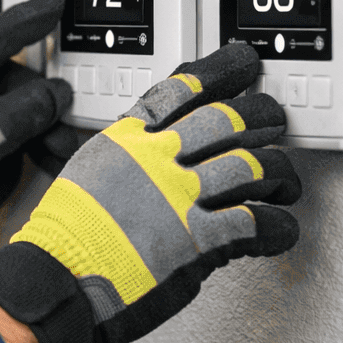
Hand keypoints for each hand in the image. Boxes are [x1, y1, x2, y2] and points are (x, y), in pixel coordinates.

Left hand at [0, 0, 74, 282]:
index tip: (55, 6)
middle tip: (59, 127)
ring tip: (57, 153)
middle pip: (27, 78)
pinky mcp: (11, 141)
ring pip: (41, 107)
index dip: (22, 21)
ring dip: (56, 128)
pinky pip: (44, 133)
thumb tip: (49, 96)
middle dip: (49, 101)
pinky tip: (56, 162)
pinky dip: (55, 146)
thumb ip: (0, 124)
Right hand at [0, 43, 301, 342]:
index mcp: (129, 140)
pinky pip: (258, 224)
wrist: (58, 278)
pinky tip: (280, 228)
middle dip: (261, 116)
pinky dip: (279, 227)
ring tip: (284, 182)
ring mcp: (180, 198)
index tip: (243, 64)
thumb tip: (151, 149)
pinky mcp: (200, 241)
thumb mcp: (88, 172)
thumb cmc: (65, 237)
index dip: (221, 71)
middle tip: (273, 121)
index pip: (182, 89)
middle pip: (227, 120)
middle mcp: (157, 160)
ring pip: (253, 166)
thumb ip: (127, 155)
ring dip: (279, 174)